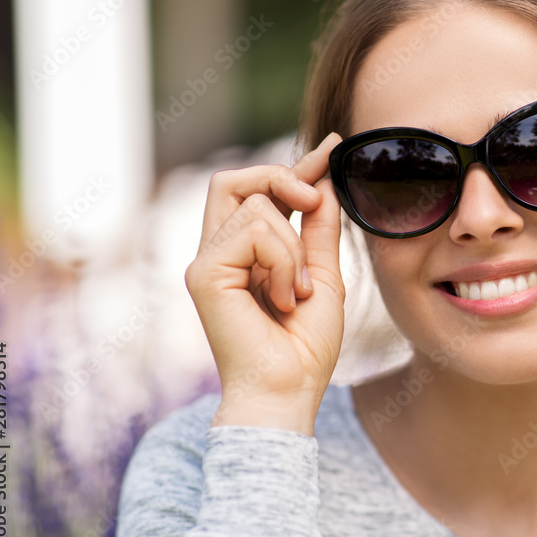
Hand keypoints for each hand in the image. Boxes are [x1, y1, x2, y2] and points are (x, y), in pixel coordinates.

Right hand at [184, 133, 344, 435]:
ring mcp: (206, 261)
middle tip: (313, 201)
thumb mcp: (323, 276)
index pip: (261, 192)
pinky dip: (284, 261)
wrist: (290, 389)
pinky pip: (255, 231)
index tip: (332, 147)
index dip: (296, 167)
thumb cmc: (305, 345)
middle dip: (281, 176)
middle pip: (232, 179)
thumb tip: (324, 182)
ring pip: (256, 205)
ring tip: (296, 291)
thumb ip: (319, 230)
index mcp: (244, 254)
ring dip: (293, 247)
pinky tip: (284, 298)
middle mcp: (218, 252)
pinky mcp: (204, 273)